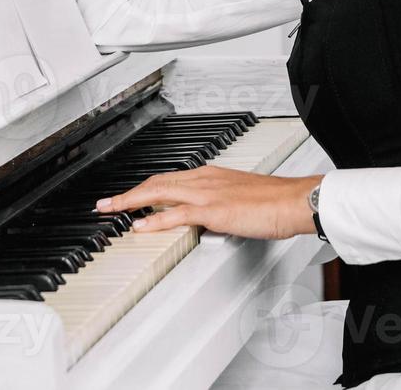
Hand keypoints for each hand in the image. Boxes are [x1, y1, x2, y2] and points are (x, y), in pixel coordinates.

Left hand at [96, 167, 322, 240]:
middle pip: (155, 182)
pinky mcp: (213, 210)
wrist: (294, 200)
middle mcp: (204, 179)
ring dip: (130, 202)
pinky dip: (153, 220)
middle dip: (128, 193)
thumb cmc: (275, 202)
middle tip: (106, 203)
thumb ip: (220, 205)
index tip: (128, 196)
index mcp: (210, 175)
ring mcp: (206, 193)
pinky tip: (138, 226)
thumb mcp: (239, 199)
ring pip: (158, 193)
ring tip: (110, 211)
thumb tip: (208, 219)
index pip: (168, 178)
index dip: (144, 188)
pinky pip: (175, 214)